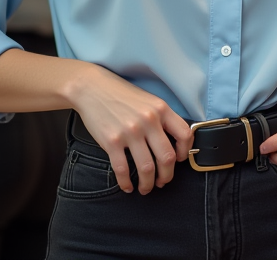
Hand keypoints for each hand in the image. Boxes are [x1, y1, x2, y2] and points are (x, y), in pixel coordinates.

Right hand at [70, 65, 193, 195]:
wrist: (92, 88)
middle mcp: (148, 120)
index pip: (184, 134)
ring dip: (148, 184)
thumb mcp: (149, 100)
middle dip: (167, 176)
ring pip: (147, 168)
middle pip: (167, 158)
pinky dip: (126, 183)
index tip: (178, 160)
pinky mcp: (111, 141)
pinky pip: (123, 170)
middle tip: (162, 182)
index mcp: (161, 109)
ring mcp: (130, 131)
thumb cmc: (121, 95)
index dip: (184, 152)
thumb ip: (162, 118)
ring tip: (145, 187)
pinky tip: (127, 186)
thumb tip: (174, 144)